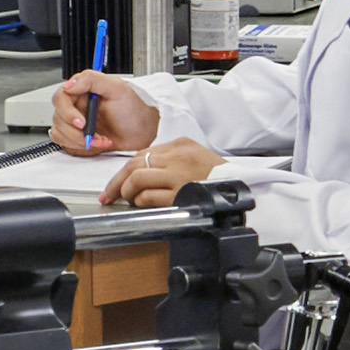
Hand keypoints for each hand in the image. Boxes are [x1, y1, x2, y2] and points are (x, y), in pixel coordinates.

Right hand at [46, 70, 164, 155]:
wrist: (145, 130)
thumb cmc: (135, 108)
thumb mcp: (117, 88)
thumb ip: (91, 80)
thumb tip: (69, 84)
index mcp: (82, 91)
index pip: (60, 98)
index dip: (67, 112)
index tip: (81, 122)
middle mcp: (76, 106)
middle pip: (58, 119)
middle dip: (76, 132)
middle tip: (94, 134)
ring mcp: (75, 124)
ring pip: (60, 134)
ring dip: (80, 141)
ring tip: (101, 139)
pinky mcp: (78, 139)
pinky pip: (67, 145)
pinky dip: (82, 148)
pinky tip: (99, 143)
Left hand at [100, 135, 221, 211]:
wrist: (240, 187)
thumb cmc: (216, 175)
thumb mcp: (194, 155)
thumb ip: (171, 159)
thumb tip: (141, 172)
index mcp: (180, 145)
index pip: (142, 154)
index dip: (124, 170)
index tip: (115, 183)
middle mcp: (177, 157)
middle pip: (135, 164)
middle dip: (117, 181)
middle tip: (109, 195)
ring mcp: (179, 175)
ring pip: (138, 178)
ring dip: (127, 191)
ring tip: (128, 200)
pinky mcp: (180, 194)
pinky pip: (150, 196)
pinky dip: (141, 201)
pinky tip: (142, 204)